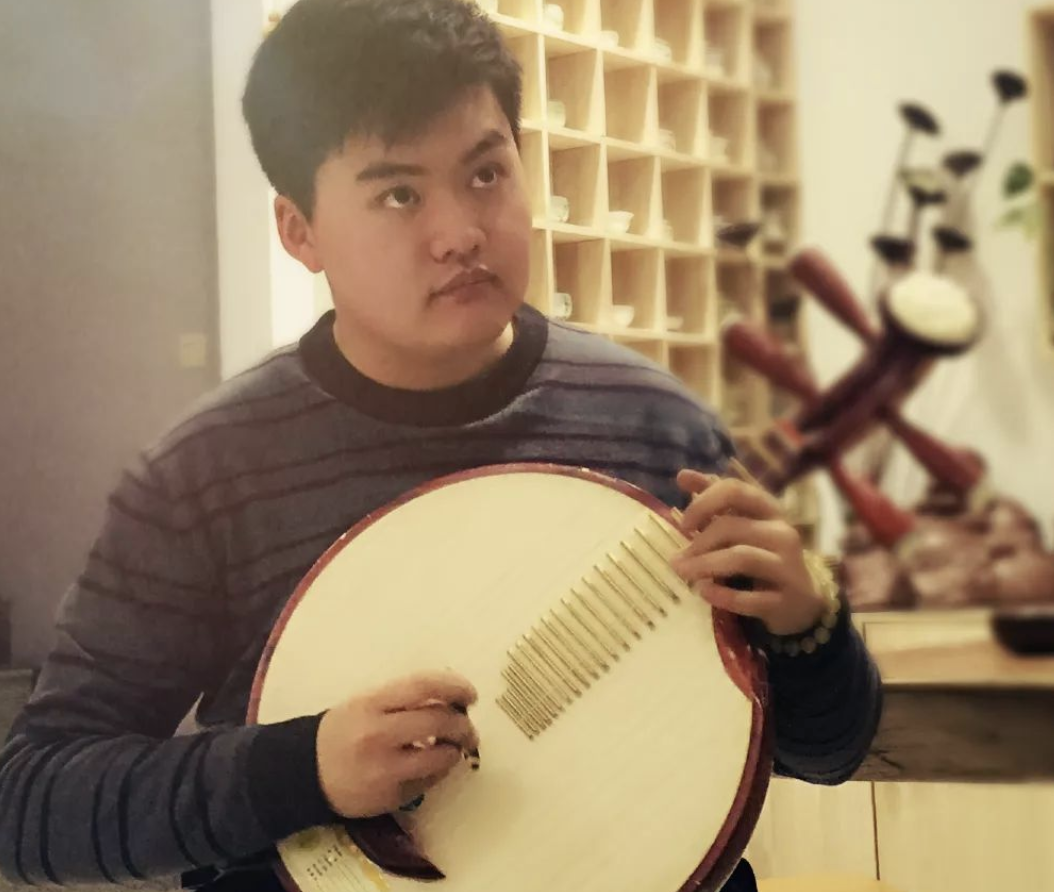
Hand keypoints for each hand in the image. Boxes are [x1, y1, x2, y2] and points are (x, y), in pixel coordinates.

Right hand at [316, 671, 479, 817]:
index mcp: (372, 704)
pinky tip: (433, 766)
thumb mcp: (365, 703)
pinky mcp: (389, 797)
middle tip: (469, 728)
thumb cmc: (343, 731)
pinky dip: (438, 771)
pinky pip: (428, 782)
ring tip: (455, 748)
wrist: (306, 772)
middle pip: (438, 722)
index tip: (470, 694)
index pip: (423, 686)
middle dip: (463, 724)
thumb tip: (451, 698)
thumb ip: (403, 699)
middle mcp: (378, 734)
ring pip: (440, 757)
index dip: (454, 686)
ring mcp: (384, 769)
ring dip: (456, 750)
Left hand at [668, 469, 825, 635]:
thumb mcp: (741, 523)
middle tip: (677, 560)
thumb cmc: (761, 553)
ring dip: (704, 565)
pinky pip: (751, 598)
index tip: (683, 524)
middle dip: (698, 543)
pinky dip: (722, 595)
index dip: (703, 503)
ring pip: (741, 557)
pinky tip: (703, 592)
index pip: (734, 490)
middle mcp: (782, 532)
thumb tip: (683, 475)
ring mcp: (788, 566)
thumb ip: (714, 499)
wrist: (799, 600)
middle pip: (731, 526)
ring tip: (683, 574)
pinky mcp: (787, 599)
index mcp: (769, 509)